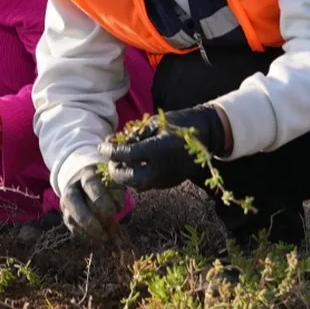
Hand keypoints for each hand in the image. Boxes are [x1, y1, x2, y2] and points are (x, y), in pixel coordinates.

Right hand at [59, 164, 129, 240]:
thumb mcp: (112, 180)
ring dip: (88, 229)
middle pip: (74, 202)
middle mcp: (72, 187)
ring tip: (103, 236)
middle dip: (89, 218)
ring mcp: (66, 201)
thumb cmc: (105, 182)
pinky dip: (84, 234)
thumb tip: (119, 208)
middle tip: (104, 228)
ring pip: (71, 217)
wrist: (86, 181)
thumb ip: (117, 190)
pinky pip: (72, 226)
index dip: (102, 198)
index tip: (115, 211)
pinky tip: (96, 238)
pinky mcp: (66, 213)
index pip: (90, 184)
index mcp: (86, 174)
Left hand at [99, 104, 228, 192]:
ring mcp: (166, 179)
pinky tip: (135, 165)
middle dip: (114, 170)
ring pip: (136, 185)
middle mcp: (160, 169)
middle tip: (111, 158)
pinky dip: (137, 177)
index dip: (109, 151)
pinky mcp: (170, 183)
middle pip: (126, 179)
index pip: (124, 155)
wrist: (207, 134)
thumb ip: (133, 136)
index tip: (102, 146)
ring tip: (122, 161)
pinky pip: (147, 185)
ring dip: (125, 175)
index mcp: (156, 150)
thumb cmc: (178, 123)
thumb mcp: (153, 123)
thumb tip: (114, 144)